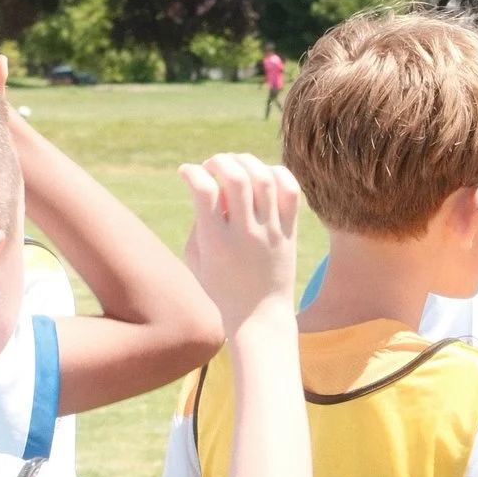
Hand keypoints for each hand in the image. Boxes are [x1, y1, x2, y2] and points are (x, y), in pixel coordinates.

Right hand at [180, 157, 300, 329]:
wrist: (258, 316)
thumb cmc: (220, 286)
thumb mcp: (196, 258)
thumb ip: (199, 220)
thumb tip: (212, 187)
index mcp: (215, 242)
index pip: (204, 190)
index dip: (191, 172)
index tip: (186, 173)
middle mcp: (245, 234)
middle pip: (236, 178)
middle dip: (219, 160)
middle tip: (212, 166)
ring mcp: (271, 232)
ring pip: (264, 178)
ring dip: (246, 161)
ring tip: (236, 166)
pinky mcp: (289, 232)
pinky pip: (290, 190)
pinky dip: (276, 173)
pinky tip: (263, 176)